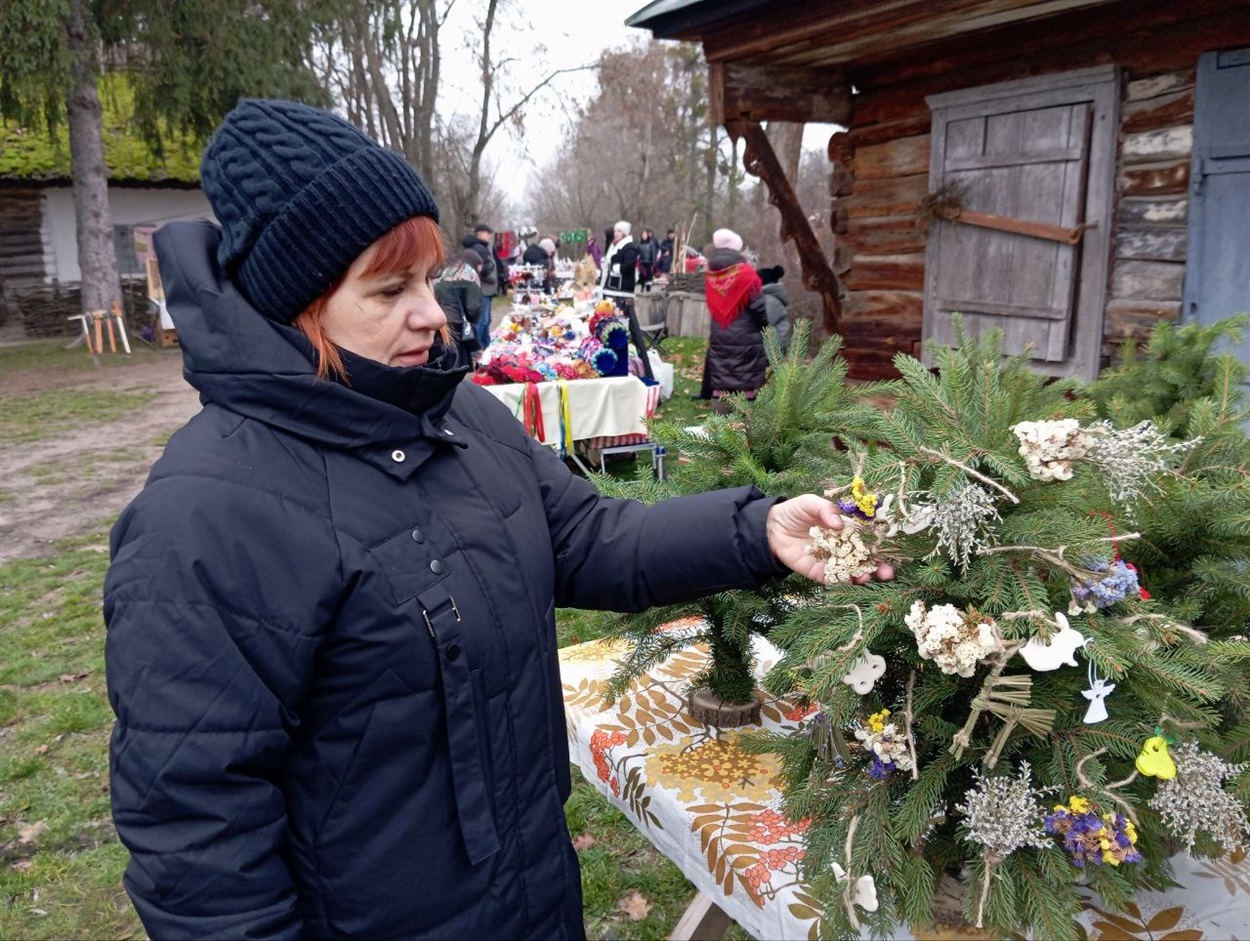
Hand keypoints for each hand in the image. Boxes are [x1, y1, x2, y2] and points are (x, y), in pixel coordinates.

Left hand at [766, 495, 894, 585]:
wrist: (772, 528)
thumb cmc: (795, 512)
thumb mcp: (810, 503)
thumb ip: (825, 509)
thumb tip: (838, 524)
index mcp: (846, 530)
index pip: (867, 539)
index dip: (879, 546)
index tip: (889, 551)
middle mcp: (843, 547)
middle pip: (865, 559)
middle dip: (878, 566)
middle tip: (888, 572)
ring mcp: (832, 561)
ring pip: (852, 571)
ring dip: (862, 576)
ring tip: (867, 576)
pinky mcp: (819, 573)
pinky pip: (833, 580)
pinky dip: (842, 582)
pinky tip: (849, 581)